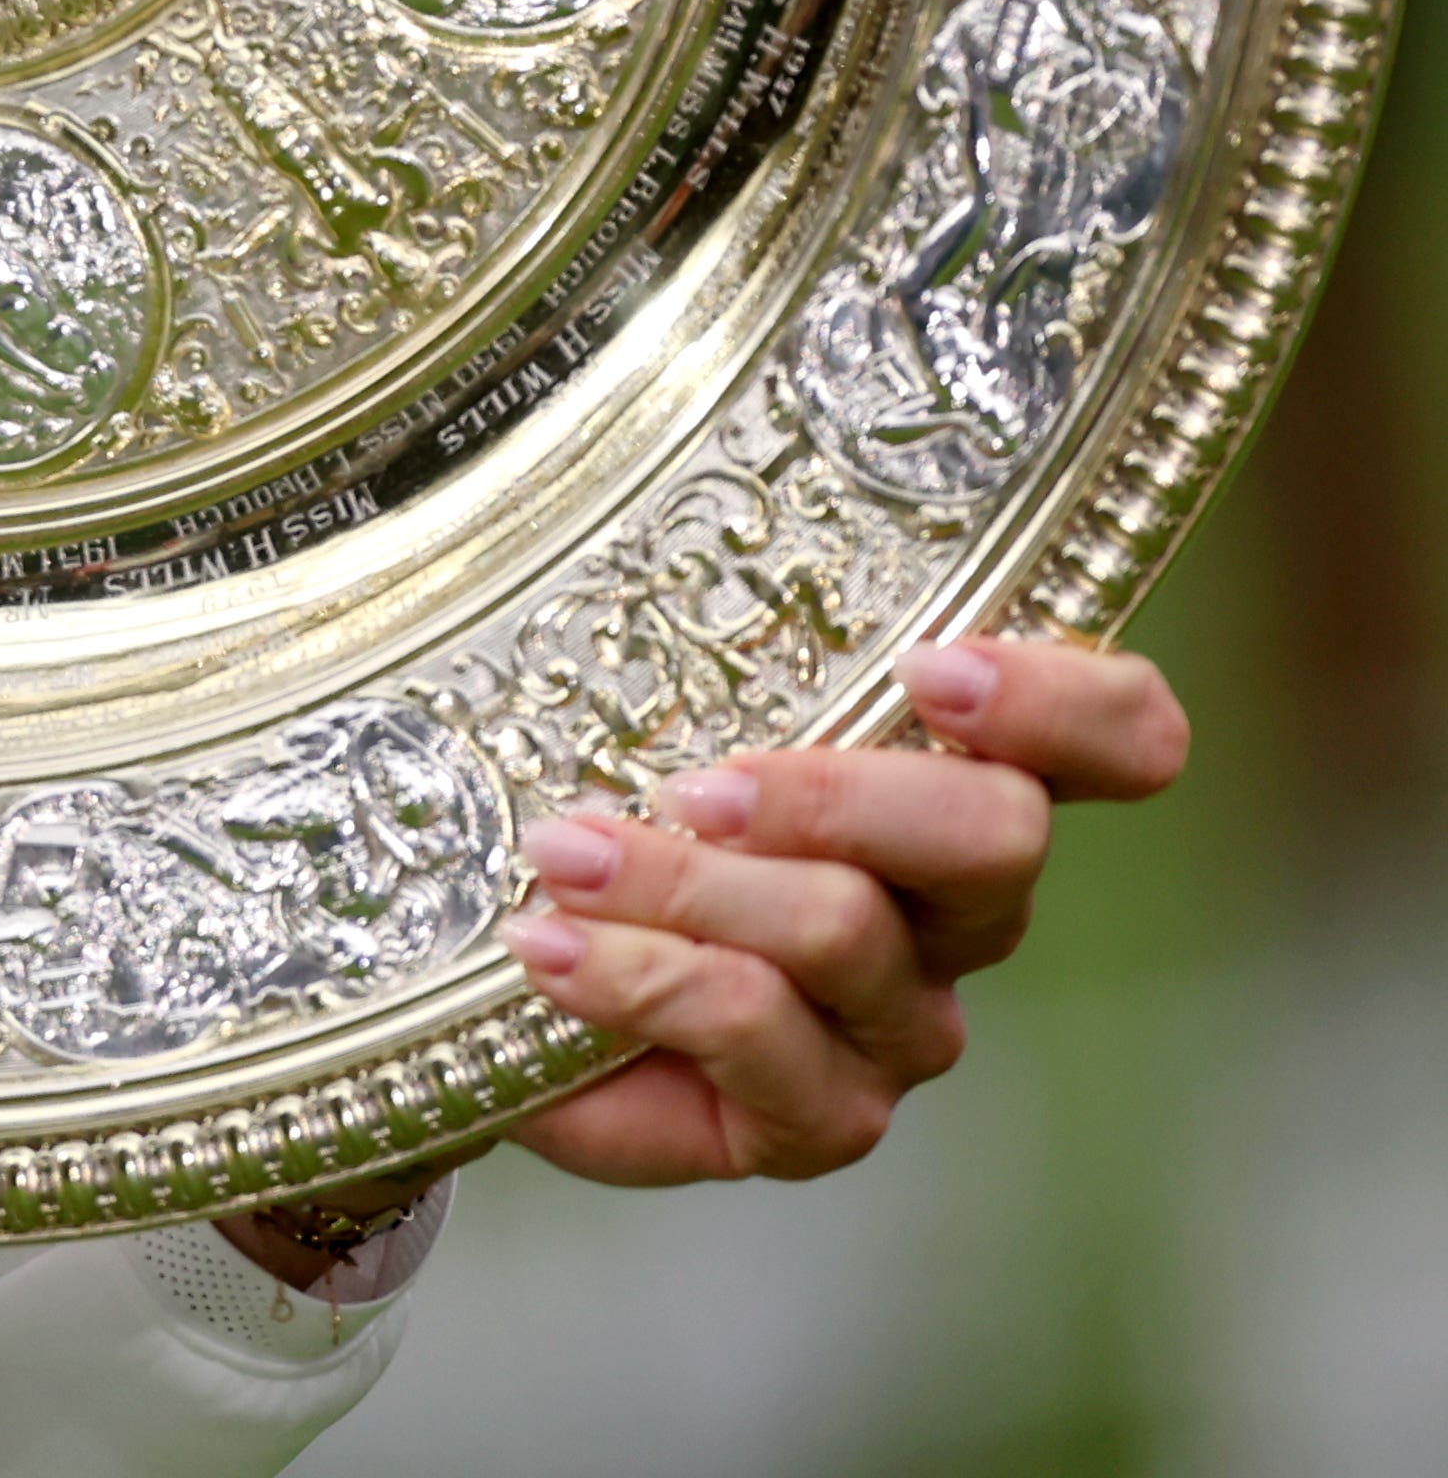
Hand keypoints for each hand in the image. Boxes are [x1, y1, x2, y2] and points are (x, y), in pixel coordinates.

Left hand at [499, 634, 1189, 1183]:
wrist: (502, 988)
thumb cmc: (599, 801)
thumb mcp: (645, 690)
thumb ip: (690, 616)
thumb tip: (614, 504)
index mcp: (958, 784)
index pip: (1119, 737)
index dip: (1069, 702)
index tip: (936, 667)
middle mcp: (958, 912)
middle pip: (996, 837)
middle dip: (840, 796)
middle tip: (691, 784)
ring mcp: (898, 1023)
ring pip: (846, 933)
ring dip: (684, 884)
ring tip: (561, 853)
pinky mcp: (817, 1117)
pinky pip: (758, 1039)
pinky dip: (640, 980)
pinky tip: (550, 947)